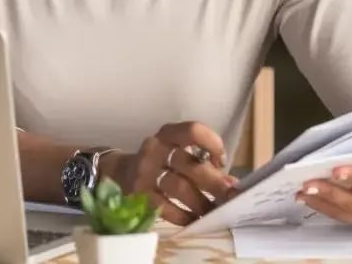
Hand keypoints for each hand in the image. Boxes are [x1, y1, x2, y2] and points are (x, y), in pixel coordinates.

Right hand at [103, 122, 238, 225]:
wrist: (120, 172)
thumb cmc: (161, 162)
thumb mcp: (177, 152)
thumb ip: (202, 162)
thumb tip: (231, 184)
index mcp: (168, 134)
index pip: (193, 131)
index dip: (212, 144)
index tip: (221, 162)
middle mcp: (155, 149)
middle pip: (189, 164)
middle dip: (214, 182)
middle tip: (230, 196)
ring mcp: (145, 172)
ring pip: (179, 188)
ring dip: (201, 202)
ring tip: (214, 212)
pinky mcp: (139, 194)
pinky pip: (165, 207)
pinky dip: (183, 216)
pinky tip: (193, 220)